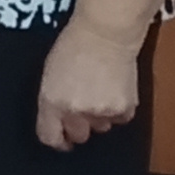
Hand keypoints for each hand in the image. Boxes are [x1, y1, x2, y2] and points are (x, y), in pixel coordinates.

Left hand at [35, 22, 143, 150]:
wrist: (105, 34)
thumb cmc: (73, 47)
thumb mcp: (50, 75)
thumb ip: (52, 100)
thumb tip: (58, 121)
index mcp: (51, 101)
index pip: (50, 137)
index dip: (57, 140)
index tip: (62, 140)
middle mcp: (75, 111)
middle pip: (79, 136)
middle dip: (80, 126)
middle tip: (83, 108)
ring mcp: (101, 111)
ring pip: (101, 127)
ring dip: (99, 116)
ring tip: (99, 90)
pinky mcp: (124, 109)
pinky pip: (120, 119)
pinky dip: (118, 109)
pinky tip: (113, 89)